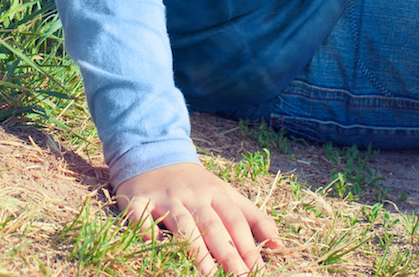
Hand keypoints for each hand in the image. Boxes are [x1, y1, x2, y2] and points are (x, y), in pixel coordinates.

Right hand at [114, 161, 281, 274]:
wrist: (155, 155)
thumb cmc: (197, 186)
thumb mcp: (227, 195)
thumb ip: (253, 218)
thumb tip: (279, 245)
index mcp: (217, 193)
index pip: (236, 221)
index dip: (248, 245)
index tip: (258, 269)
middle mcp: (194, 195)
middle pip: (213, 225)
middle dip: (228, 253)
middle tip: (240, 276)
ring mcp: (167, 198)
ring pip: (183, 225)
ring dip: (195, 249)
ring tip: (208, 273)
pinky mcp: (139, 202)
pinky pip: (141, 219)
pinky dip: (146, 232)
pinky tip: (153, 247)